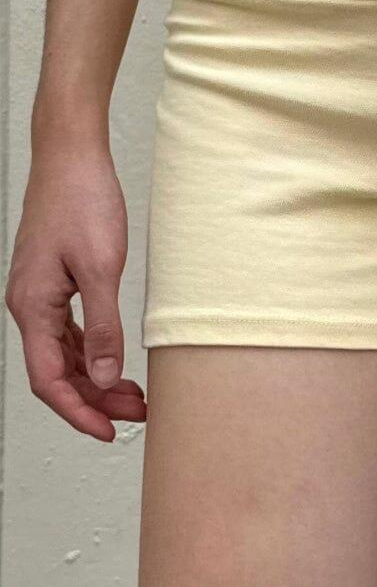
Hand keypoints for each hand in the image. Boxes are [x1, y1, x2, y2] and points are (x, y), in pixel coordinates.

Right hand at [5, 140, 145, 441]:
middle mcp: (29, 305)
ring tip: (134, 394)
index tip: (109, 432)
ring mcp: (39, 293)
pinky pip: (67, 331)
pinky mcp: (53, 280)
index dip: (78, 412)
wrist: (71, 155)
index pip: (49, 380)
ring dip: (95, 378)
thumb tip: (104, 375)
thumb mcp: (101, 267)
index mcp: (33, 307)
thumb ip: (103, 326)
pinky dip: (91, 351)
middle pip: (57, 372)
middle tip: (136, 414)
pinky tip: (114, 359)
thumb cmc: (82, 200)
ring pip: (63, 353)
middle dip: (94, 400)